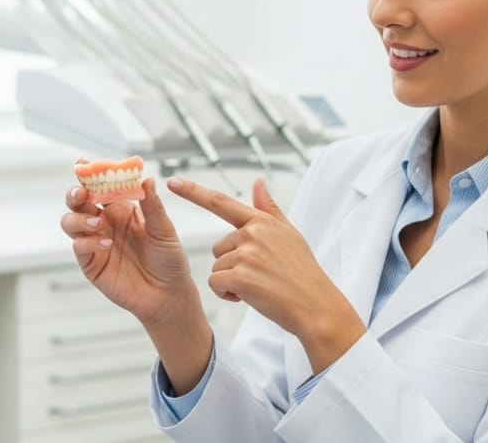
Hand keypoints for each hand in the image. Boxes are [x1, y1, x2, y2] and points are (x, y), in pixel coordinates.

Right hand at [60, 172, 199, 326]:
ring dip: (79, 219)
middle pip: (78, 201)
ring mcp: (95, 242)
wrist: (168, 294)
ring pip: (71, 222)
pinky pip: (79, 247)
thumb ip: (152, 206)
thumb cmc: (169, 260)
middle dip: (75, 193)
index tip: (83, 164)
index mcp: (121, 208)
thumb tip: (147, 180)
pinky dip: (87, 242)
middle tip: (82, 193)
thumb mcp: (164, 230)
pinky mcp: (91, 263)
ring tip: (98, 224)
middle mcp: (105, 222)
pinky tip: (106, 244)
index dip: (89, 174)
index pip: (101, 186)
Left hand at [168, 176, 365, 372]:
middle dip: (232, 265)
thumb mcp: (289, 234)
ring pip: (216, 268)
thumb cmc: (303, 273)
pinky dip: (228, 294)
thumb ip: (268, 208)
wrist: (316, 306)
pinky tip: (251, 296)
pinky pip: (215, 283)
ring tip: (260, 286)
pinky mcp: (241, 276)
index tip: (171, 181)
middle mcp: (253, 233)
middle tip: (260, 275)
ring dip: (231, 282)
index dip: (193, 191)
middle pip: (218, 249)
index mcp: (262, 221)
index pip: (221, 202)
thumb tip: (258, 181)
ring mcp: (247, 254)